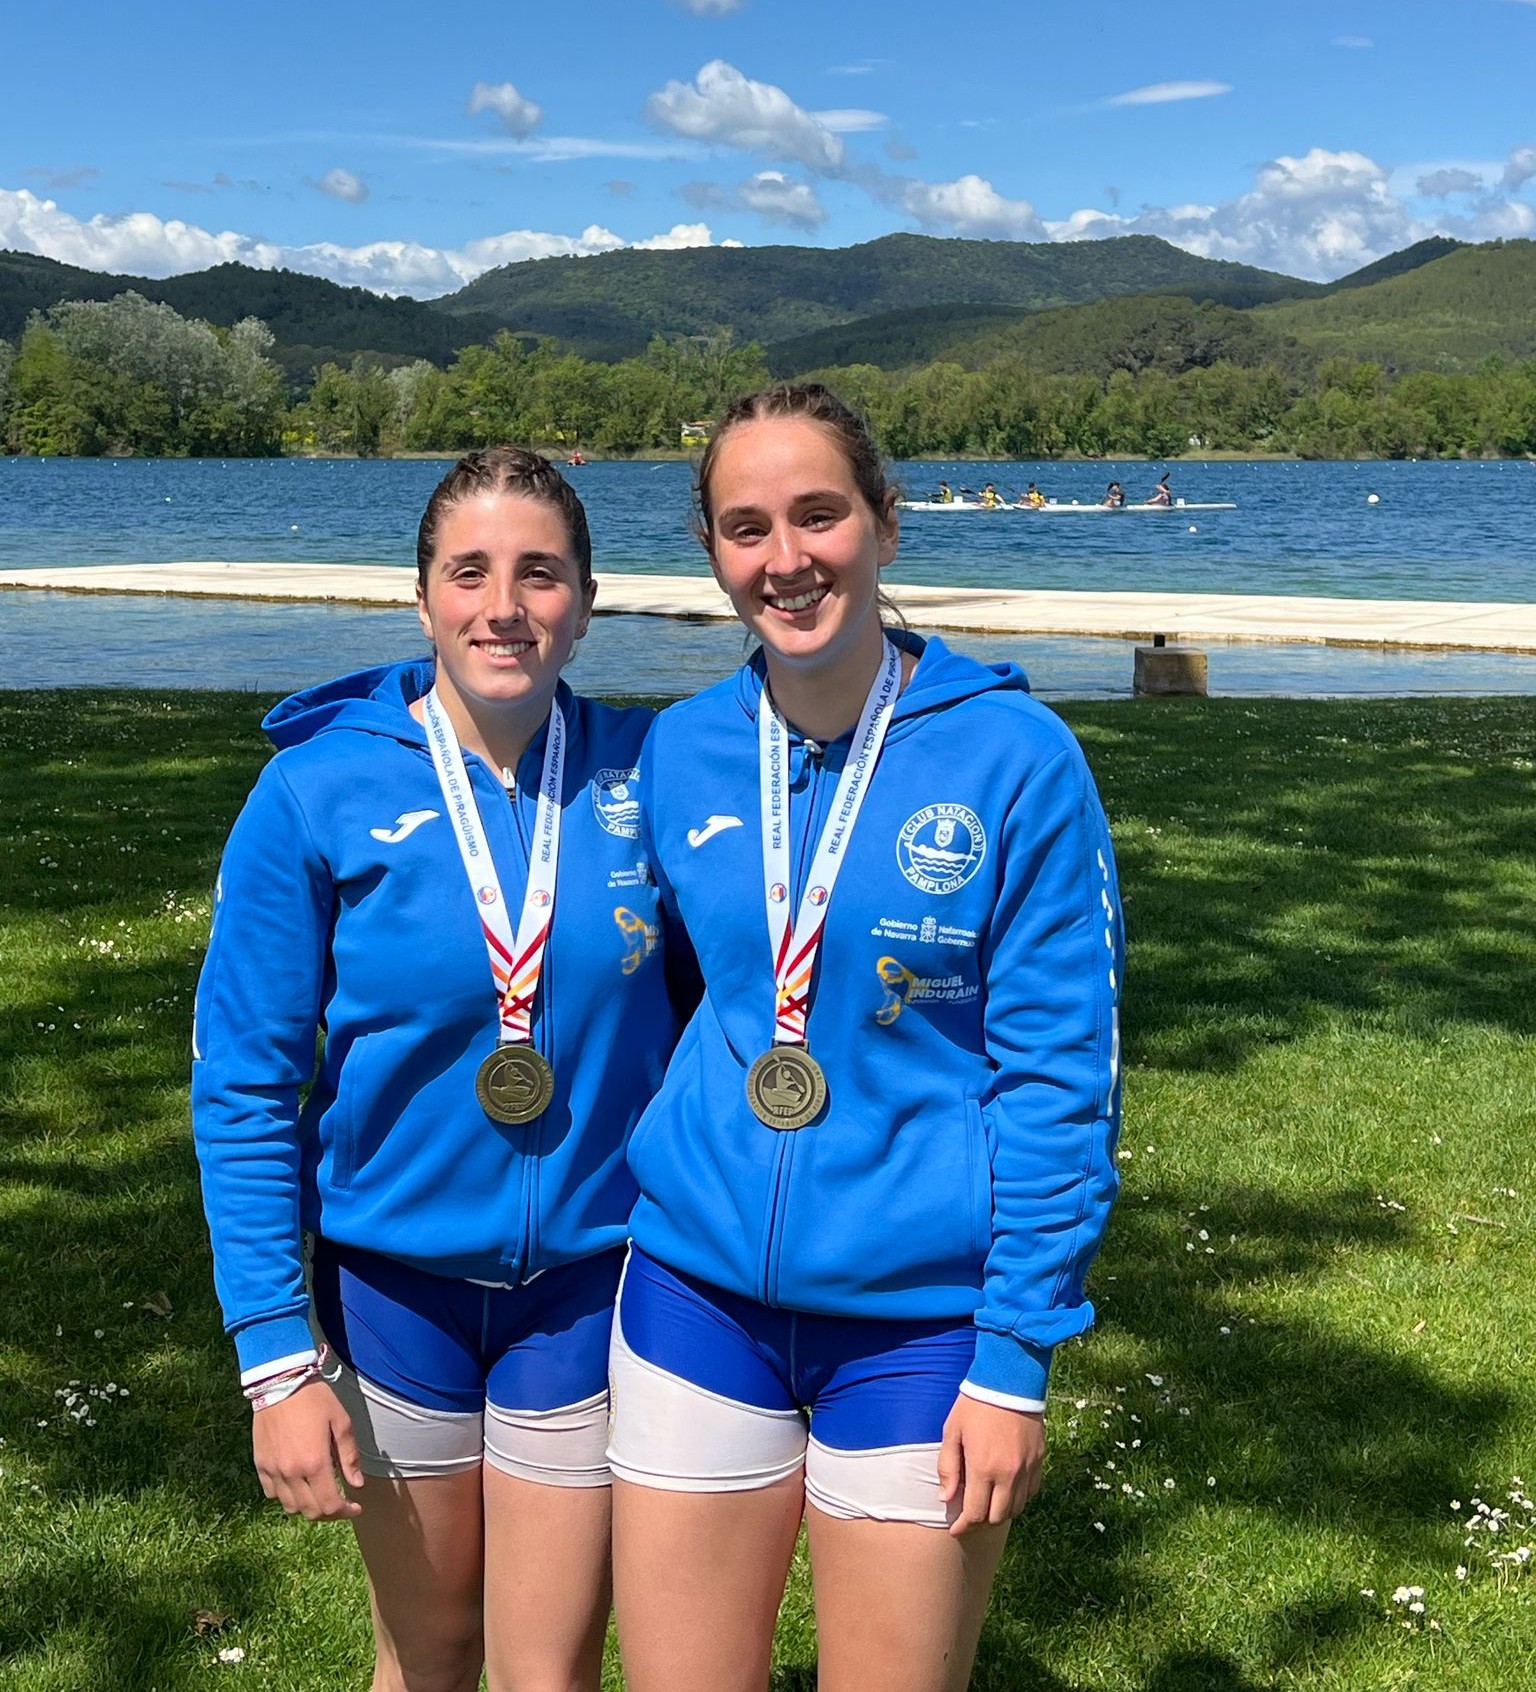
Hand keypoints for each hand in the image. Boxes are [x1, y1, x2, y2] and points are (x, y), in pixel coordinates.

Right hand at [251, 1380, 363, 1520]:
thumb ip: (349, 1456)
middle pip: (310, 1511)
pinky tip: (298, 1484)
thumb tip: (357, 1484)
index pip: (330, 1505)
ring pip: (290, 1507)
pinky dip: (286, 1496)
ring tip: (320, 1495)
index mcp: (315, 1463)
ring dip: (307, 1507)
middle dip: (329, 1513)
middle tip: (341, 1504)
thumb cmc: (315, 1399)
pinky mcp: (260, 1465)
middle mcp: (291, 1472)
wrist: (280, 1382)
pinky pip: (272, 1493)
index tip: (356, 1507)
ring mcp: (273, 1470)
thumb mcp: (341, 1422)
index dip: (346, 1511)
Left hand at [937, 1394, 1044, 1537]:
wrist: (1010, 1379)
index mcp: (983, 1468)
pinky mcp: (1039, 1460)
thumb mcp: (953, 1432)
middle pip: (997, 1517)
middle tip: (970, 1516)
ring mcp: (1027, 1468)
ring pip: (1016, 1508)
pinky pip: (1031, 1491)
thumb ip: (949, 1468)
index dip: (964, 1526)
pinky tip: (1007, 1489)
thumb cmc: (975, 1404)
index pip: (975, 1514)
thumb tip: (946, 1499)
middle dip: (981, 1522)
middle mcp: (1008, 1474)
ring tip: (988, 1503)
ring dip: (1001, 1511)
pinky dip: (1019, 1498)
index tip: (956, 1529)